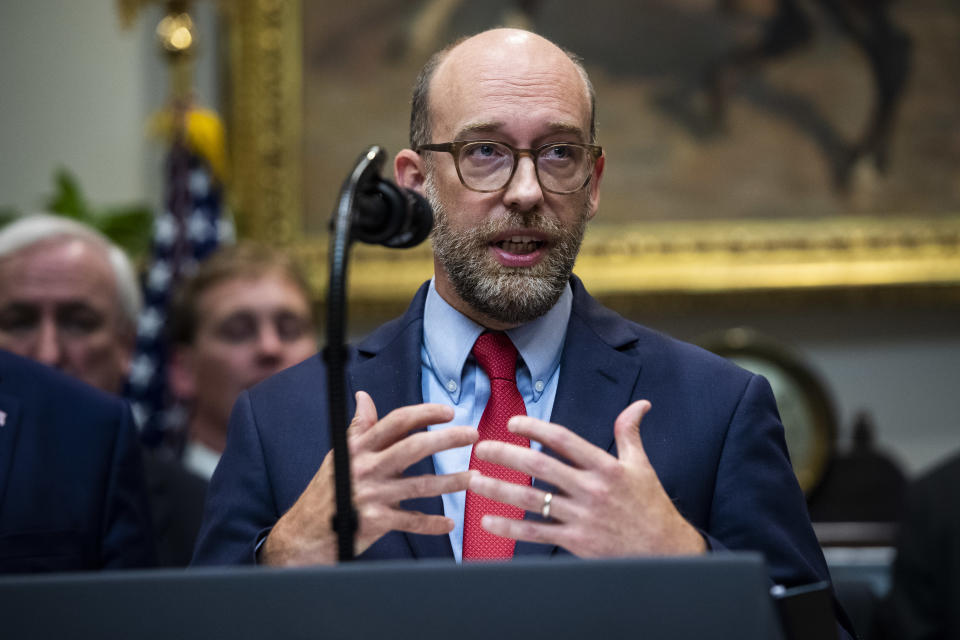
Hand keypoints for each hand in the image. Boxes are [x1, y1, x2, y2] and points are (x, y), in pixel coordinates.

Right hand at [262, 391, 477, 564]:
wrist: (304, 533)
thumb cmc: (328, 490)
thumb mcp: (340, 454)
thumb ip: (359, 428)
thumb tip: (364, 396)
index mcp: (358, 446)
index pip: (396, 421)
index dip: (425, 413)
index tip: (449, 411)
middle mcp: (364, 467)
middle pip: (413, 447)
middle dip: (447, 439)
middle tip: (473, 435)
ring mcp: (370, 494)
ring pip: (420, 485)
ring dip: (452, 482)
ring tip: (474, 478)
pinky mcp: (373, 521)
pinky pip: (411, 521)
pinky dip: (432, 524)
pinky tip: (448, 524)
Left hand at [467, 400, 706, 556]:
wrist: (665, 551)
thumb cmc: (651, 506)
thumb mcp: (642, 466)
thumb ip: (630, 434)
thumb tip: (640, 404)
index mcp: (605, 466)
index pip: (563, 440)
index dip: (535, 429)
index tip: (513, 423)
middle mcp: (591, 489)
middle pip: (539, 467)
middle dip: (505, 455)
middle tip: (479, 448)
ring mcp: (581, 517)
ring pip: (531, 501)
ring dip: (498, 489)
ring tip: (473, 480)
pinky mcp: (576, 541)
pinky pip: (536, 533)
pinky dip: (510, 527)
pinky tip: (487, 520)